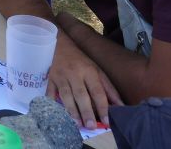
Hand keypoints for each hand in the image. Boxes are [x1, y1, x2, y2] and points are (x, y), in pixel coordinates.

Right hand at [48, 14, 122, 128]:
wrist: (59, 44)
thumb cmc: (81, 60)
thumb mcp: (97, 70)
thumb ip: (109, 89)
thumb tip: (121, 106)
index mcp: (89, 72)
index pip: (97, 91)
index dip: (102, 106)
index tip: (106, 121)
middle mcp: (75, 74)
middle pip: (81, 95)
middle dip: (86, 111)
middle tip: (90, 126)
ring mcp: (61, 76)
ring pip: (66, 95)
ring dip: (71, 110)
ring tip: (76, 124)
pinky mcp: (49, 78)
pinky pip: (50, 91)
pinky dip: (52, 102)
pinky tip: (55, 112)